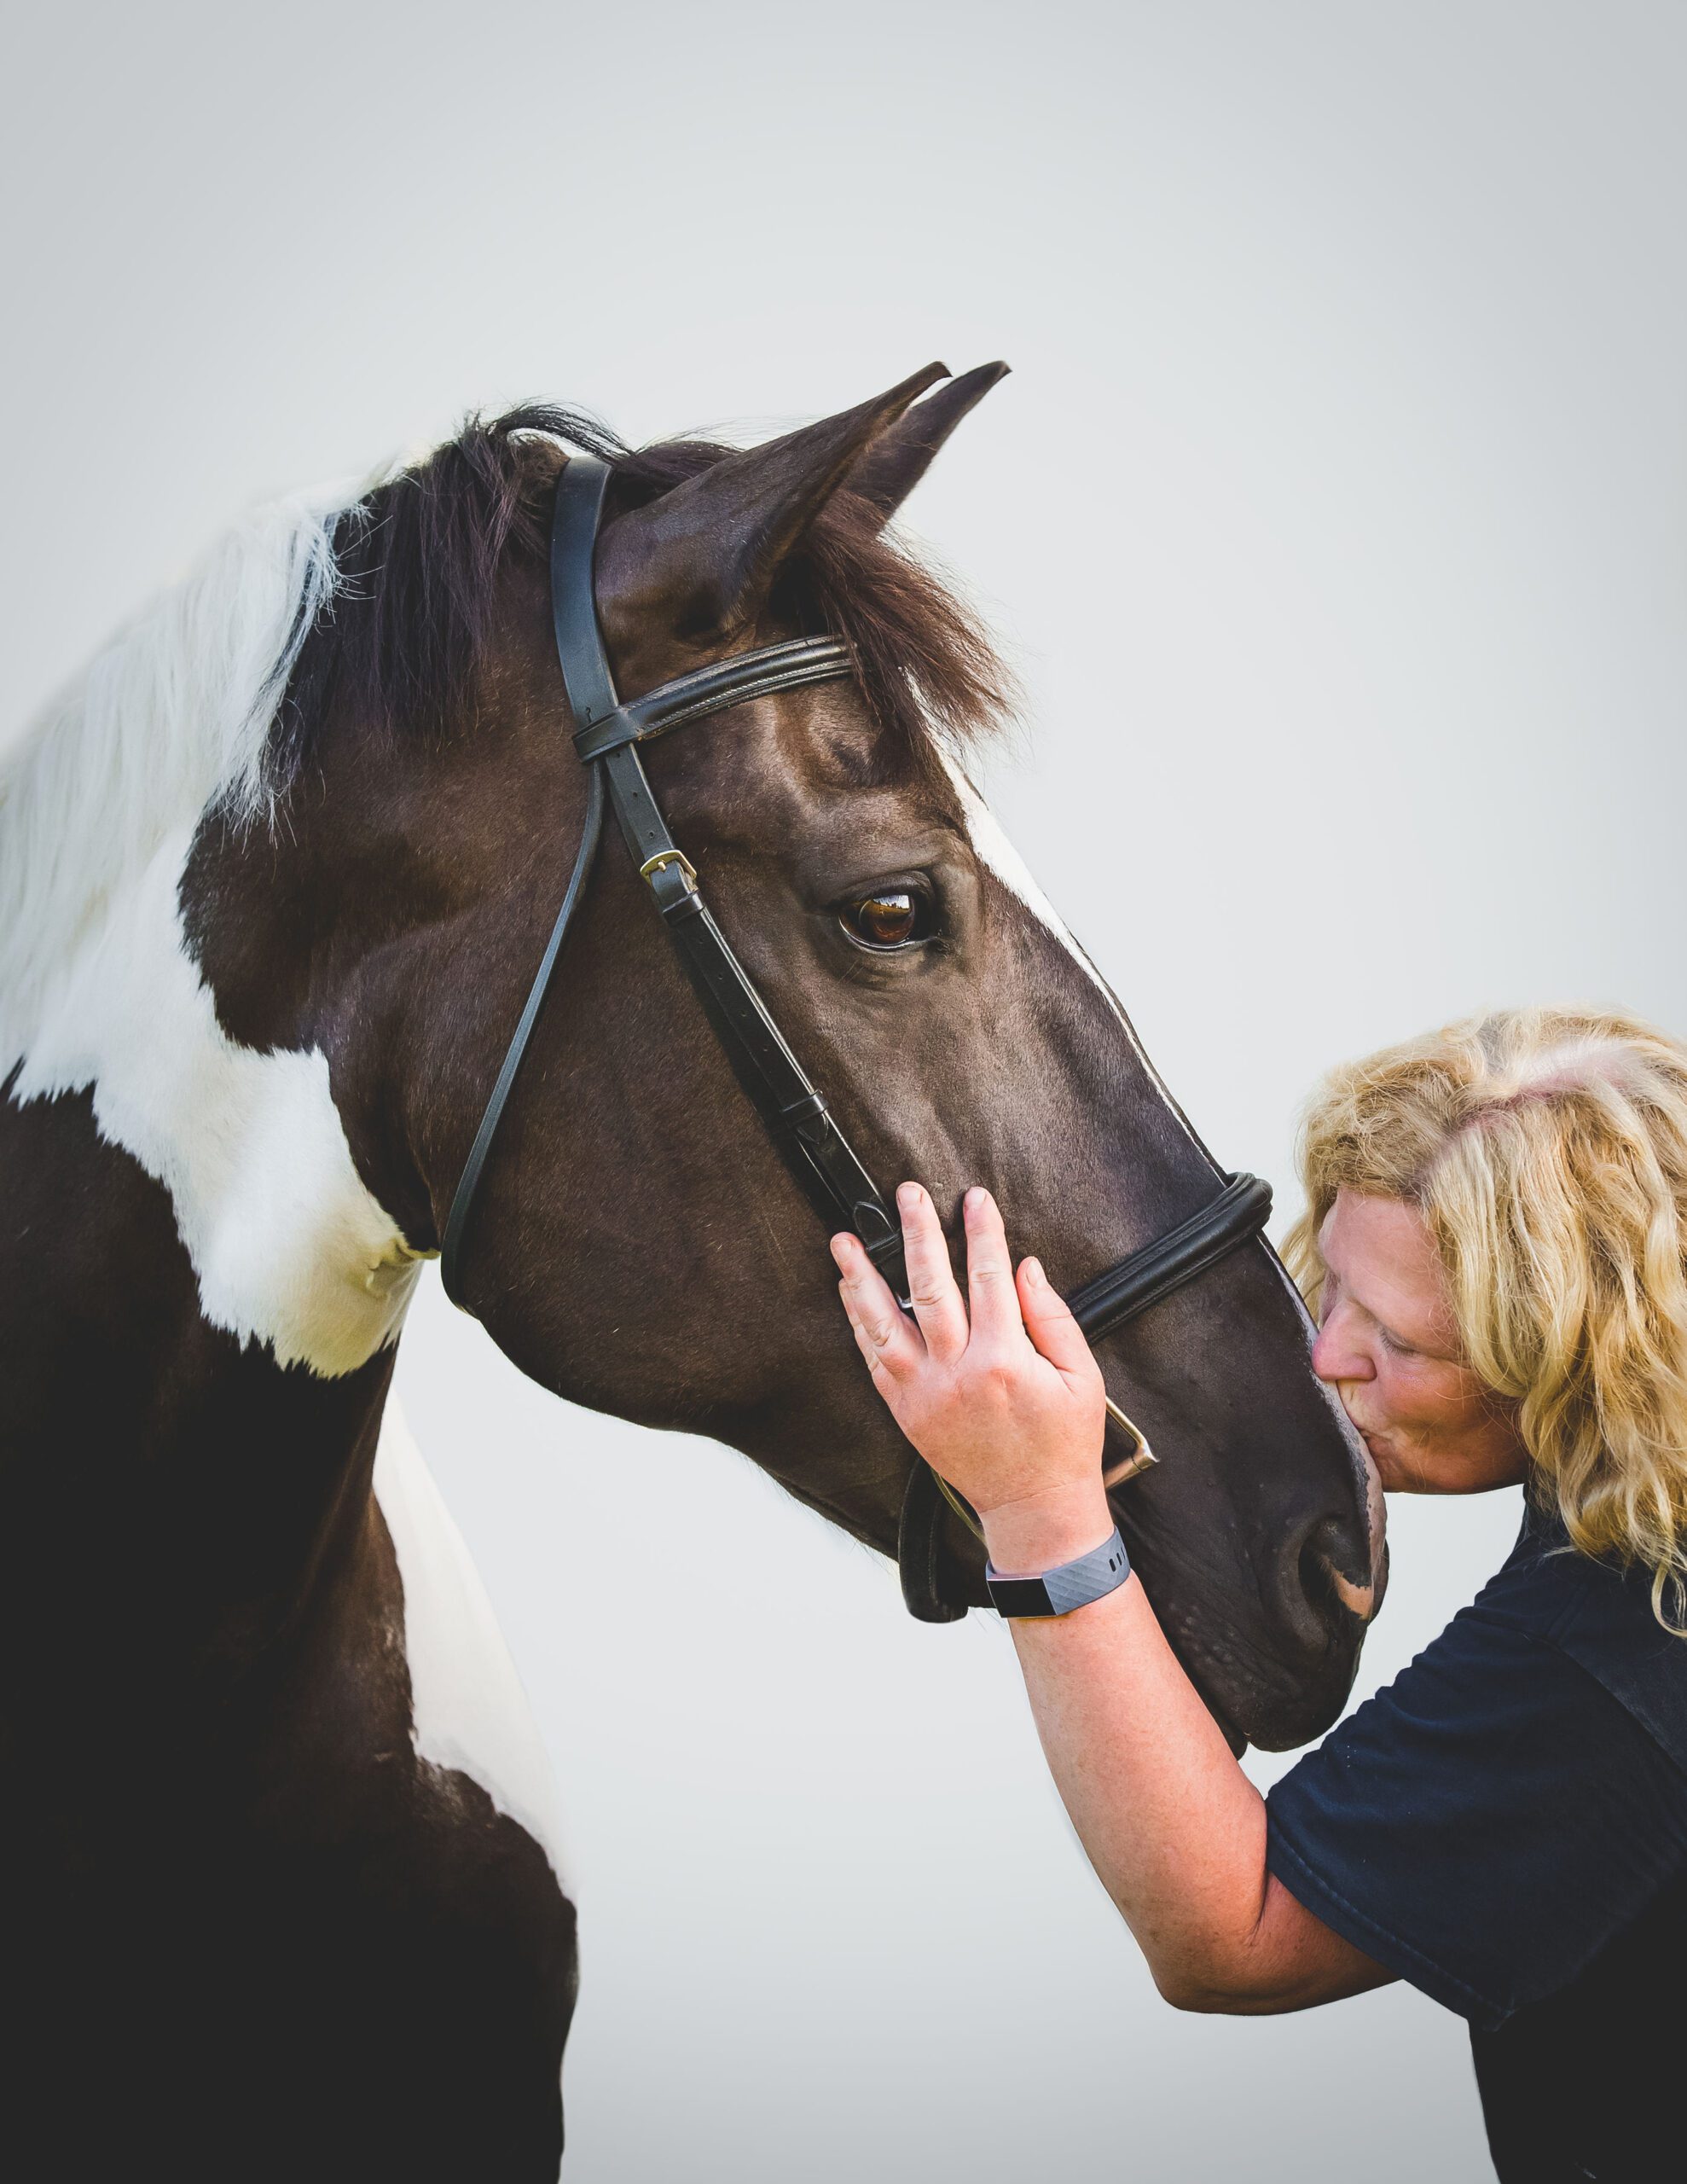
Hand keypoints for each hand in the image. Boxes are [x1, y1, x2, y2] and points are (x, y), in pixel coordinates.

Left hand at [831, 1183, 1112, 1572]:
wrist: (1033, 1507)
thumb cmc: (1063, 1442)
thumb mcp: (1081, 1377)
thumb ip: (1052, 1317)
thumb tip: (1025, 1266)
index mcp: (1005, 1360)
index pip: (989, 1277)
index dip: (982, 1231)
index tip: (974, 1198)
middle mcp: (957, 1373)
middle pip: (929, 1288)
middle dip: (917, 1234)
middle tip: (907, 1195)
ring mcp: (924, 1393)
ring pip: (882, 1324)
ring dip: (860, 1278)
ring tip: (844, 1241)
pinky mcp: (905, 1412)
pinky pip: (873, 1360)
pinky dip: (858, 1323)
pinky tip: (849, 1293)